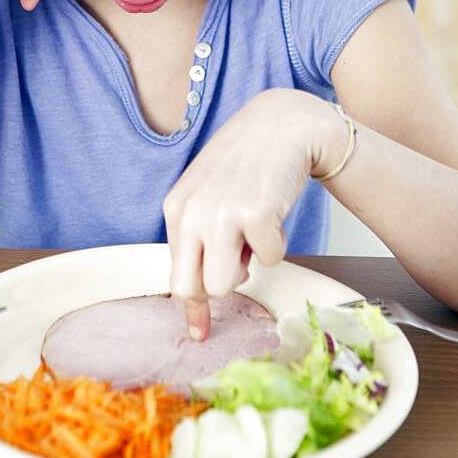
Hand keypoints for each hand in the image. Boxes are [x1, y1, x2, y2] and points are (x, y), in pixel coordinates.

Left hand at [162, 88, 341, 340]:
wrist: (282, 123)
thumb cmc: (247, 161)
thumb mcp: (208, 193)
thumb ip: (200, 235)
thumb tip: (201, 294)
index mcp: (176, 207)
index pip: (175, 273)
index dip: (190, 307)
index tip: (198, 333)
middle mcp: (192, 212)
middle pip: (194, 288)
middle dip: (220, 287)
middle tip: (241, 261)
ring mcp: (221, 214)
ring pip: (227, 283)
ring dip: (249, 265)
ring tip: (254, 229)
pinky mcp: (255, 214)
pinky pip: (270, 260)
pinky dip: (277, 243)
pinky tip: (273, 210)